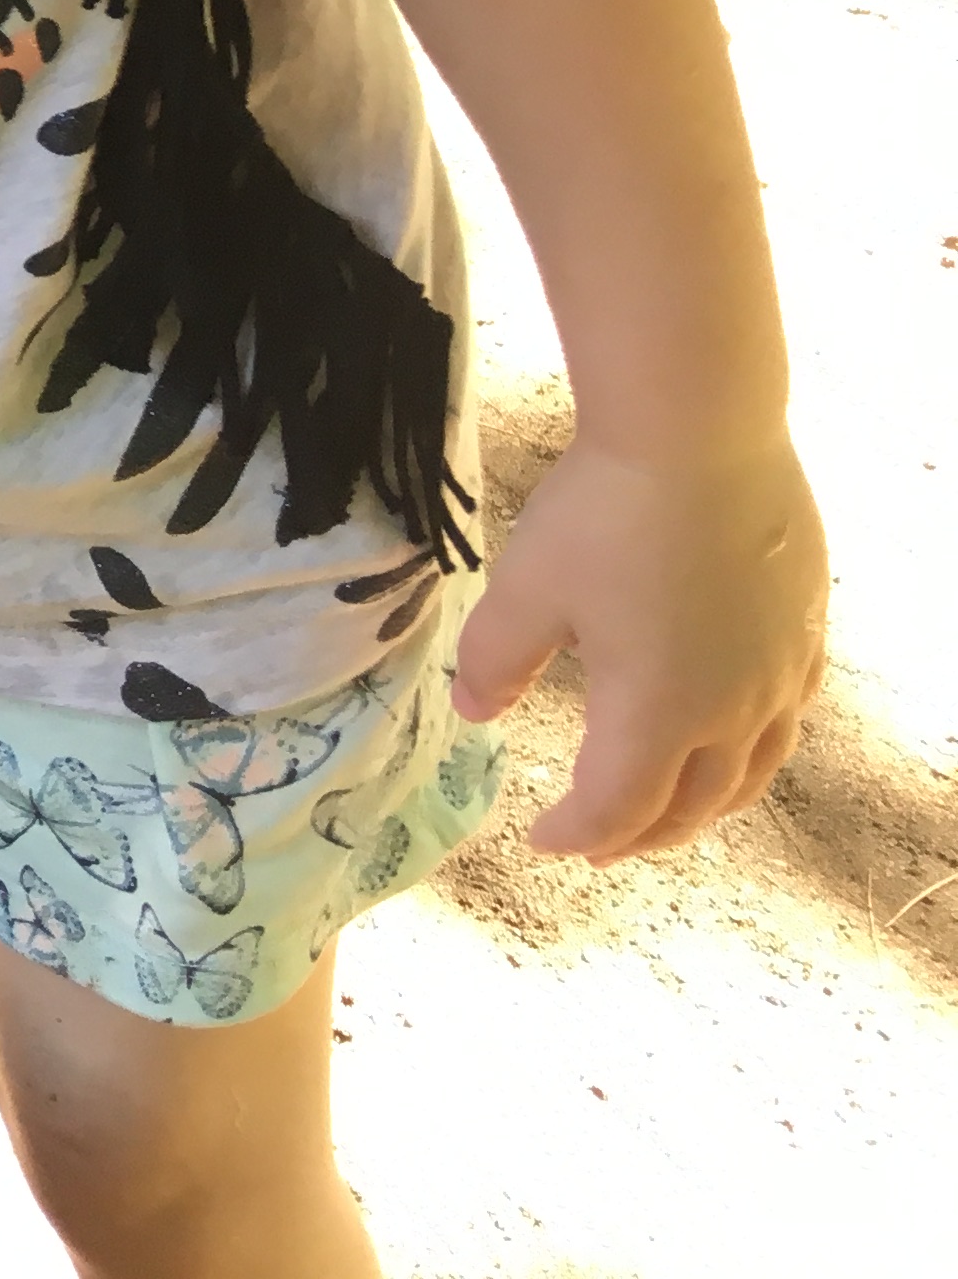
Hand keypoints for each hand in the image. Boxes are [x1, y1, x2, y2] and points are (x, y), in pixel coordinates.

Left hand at [452, 429, 827, 861]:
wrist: (702, 434)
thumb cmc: (604, 514)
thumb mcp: (525, 590)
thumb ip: (495, 661)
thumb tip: (474, 712)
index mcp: (656, 715)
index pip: (617, 807)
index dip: (576, 833)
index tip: (541, 841)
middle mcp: (732, 711)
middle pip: (692, 805)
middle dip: (641, 835)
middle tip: (602, 845)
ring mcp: (780, 674)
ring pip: (752, 772)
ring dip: (707, 805)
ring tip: (672, 812)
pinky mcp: (806, 632)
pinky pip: (787, 717)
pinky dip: (754, 750)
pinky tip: (737, 734)